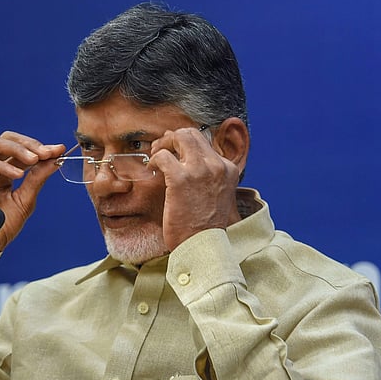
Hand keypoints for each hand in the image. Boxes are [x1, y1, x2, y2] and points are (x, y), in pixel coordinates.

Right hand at [0, 131, 65, 252]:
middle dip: (28, 143)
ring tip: (34, 159)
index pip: (21, 149)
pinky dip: (4, 166)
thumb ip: (37, 179)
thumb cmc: (2, 226)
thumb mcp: (25, 200)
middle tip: (46, 153)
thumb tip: (55, 159)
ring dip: (17, 149)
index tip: (58, 149)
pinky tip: (18, 175)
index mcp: (4, 170)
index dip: (39, 147)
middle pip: (6, 139)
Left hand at [148, 126, 241, 251]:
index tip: (173, 149)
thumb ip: (207, 177)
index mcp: (228, 169)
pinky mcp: (181, 179)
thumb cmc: (205, 226)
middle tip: (160, 149)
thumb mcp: (216, 195)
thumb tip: (184, 157)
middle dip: (172, 138)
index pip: (205, 143)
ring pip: (179, 137)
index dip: (185, 143)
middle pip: (192, 134)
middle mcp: (217, 165)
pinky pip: (163, 156)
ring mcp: (200, 170)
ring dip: (163, 144)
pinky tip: (152, 170)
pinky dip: (154, 159)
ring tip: (155, 157)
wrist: (203, 245)